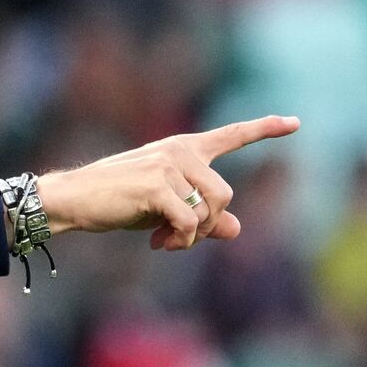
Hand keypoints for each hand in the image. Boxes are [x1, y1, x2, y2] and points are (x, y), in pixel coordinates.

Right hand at [34, 115, 300, 251]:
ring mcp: (167, 165)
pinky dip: (180, 240)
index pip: (230, 136)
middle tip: (180, 240)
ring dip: (193, 235)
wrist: (72, 200)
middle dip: (208, 226)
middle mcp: (178, 151)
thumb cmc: (116, 202)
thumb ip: (202, 215)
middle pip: (224, 195)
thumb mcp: (165, 208)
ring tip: (168, 242)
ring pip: (209, 209)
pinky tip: (158, 244)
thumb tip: (236, 229)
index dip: (264, 129)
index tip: (294, 123)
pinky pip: (189, 222)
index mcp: (182, 149)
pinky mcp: (155, 185)